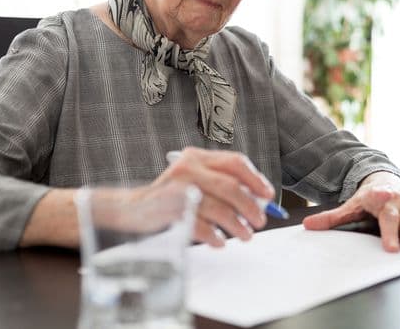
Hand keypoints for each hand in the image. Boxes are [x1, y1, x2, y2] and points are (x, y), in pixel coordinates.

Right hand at [153, 147, 274, 247]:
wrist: (132, 208)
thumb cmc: (171, 196)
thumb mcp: (196, 180)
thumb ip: (223, 184)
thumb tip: (258, 199)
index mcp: (198, 157)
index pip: (235, 162)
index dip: (256, 179)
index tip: (268, 195)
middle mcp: (188, 168)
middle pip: (230, 186)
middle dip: (250, 206)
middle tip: (259, 220)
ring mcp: (178, 188)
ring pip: (219, 207)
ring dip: (236, 225)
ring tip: (245, 235)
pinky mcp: (170, 210)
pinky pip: (201, 226)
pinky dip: (214, 236)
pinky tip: (219, 241)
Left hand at [302, 171, 399, 251]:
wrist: (384, 180)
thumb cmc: (367, 198)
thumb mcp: (349, 205)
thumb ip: (331, 218)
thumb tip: (308, 226)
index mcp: (378, 197)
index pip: (381, 209)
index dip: (385, 217)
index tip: (387, 227)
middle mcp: (395, 200)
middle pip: (398, 218)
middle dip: (399, 233)